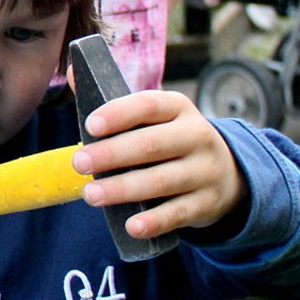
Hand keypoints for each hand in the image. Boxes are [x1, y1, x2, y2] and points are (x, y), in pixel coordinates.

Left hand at [72, 88, 243, 238]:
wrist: (226, 172)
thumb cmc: (169, 139)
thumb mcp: (153, 117)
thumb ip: (114, 101)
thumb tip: (73, 73)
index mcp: (178, 108)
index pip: (148, 105)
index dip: (119, 114)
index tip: (90, 125)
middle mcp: (197, 136)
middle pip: (152, 144)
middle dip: (112, 154)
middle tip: (79, 162)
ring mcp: (205, 171)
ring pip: (162, 181)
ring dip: (123, 189)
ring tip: (90, 195)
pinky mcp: (207, 204)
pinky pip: (179, 213)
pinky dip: (155, 221)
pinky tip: (131, 226)